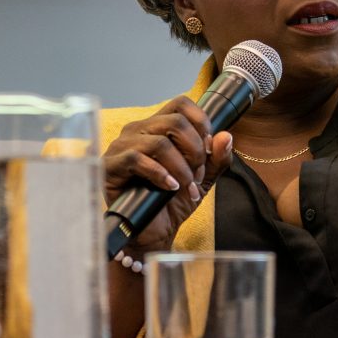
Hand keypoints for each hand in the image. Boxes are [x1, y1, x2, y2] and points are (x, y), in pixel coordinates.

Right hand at [103, 96, 233, 252]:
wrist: (152, 234)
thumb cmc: (170, 203)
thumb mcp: (201, 179)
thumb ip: (216, 158)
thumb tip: (225, 136)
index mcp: (157, 127)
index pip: (180, 104)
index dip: (201, 122)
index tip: (208, 149)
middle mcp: (138, 130)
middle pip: (174, 121)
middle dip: (195, 150)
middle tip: (197, 174)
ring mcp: (122, 146)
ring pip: (159, 142)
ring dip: (181, 168)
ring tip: (185, 186)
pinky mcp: (111, 165)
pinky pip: (137, 159)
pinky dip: (160, 175)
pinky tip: (169, 188)